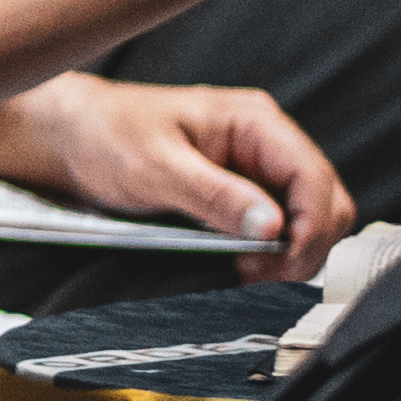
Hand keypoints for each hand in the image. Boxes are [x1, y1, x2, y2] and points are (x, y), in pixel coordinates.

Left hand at [0, 69, 356, 279]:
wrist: (75, 137)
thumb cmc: (108, 135)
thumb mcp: (155, 168)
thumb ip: (214, 196)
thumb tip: (272, 226)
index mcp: (255, 122)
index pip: (314, 177)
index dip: (311, 227)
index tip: (281, 264)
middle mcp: (266, 143)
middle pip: (325, 201)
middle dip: (306, 245)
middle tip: (261, 278)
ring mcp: (258, 169)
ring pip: (309, 218)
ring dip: (292, 253)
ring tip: (250, 274)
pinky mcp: (245, 194)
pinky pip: (281, 227)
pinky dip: (273, 253)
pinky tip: (244, 267)